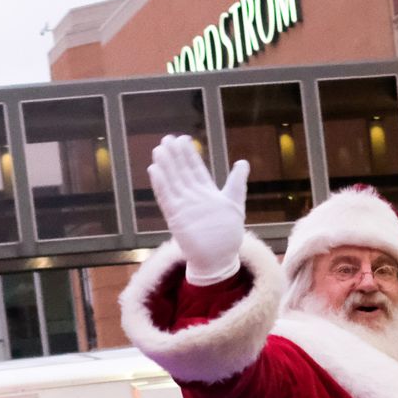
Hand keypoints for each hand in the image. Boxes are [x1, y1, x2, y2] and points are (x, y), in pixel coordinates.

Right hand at [147, 135, 250, 282]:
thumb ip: (236, 182)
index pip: (196, 169)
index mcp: (206, 192)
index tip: (184, 139)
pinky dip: (160, 185)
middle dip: (174, 155)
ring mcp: (183, 207)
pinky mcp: (176, 218)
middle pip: (181, 172)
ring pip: (172, 182)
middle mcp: (192, 197)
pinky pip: (166, 198)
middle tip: (166, 138)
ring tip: (159, 150)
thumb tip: (242, 162)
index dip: (190, 154)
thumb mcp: (235, 203)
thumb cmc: (228, 234)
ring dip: (165, 166)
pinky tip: (155, 171)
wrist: (219, 259)